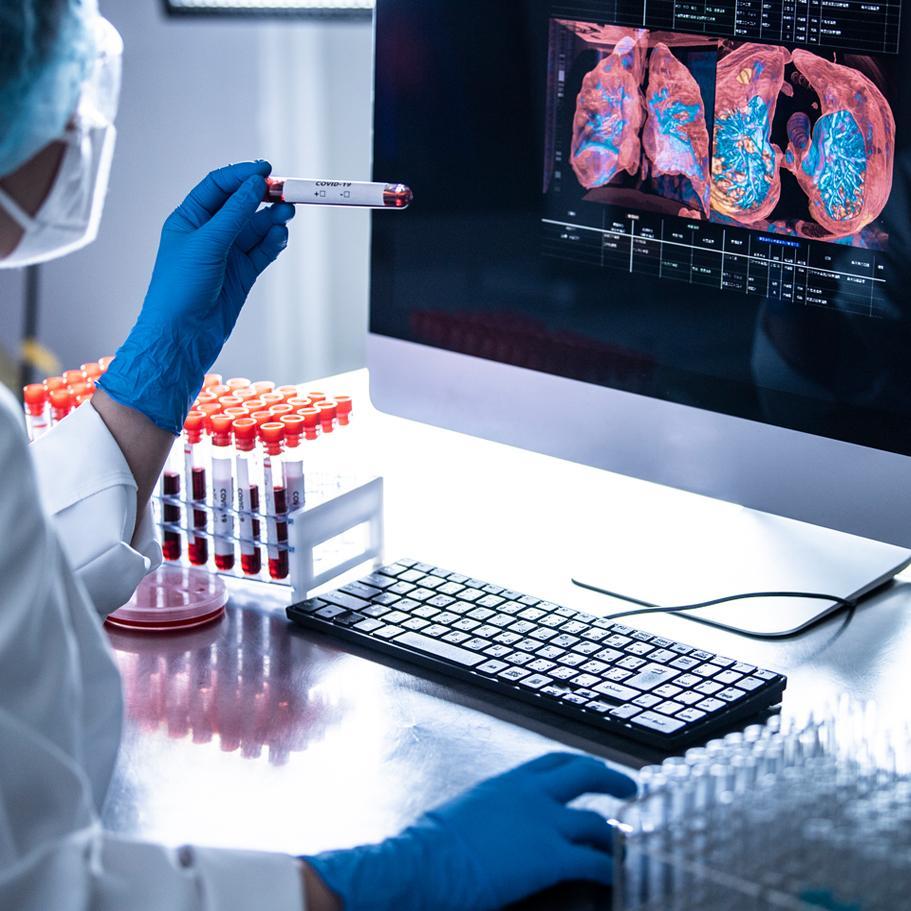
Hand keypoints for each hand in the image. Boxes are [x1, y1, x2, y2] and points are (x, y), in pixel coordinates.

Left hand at [97, 161, 293, 433]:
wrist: (183, 335)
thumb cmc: (180, 288)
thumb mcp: (208, 242)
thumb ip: (235, 212)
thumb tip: (255, 184)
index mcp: (188, 219)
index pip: (218, 187)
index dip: (241, 176)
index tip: (266, 170)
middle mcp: (207, 234)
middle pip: (241, 206)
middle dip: (263, 198)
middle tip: (287, 193)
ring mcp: (226, 256)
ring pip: (255, 230)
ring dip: (272, 220)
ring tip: (288, 215)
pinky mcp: (241, 275)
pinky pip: (261, 252)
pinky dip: (273, 243)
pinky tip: (280, 238)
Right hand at [306, 752, 636, 910]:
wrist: (427, 862)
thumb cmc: (434, 844)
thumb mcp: (467, 811)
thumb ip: (492, 811)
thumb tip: (497, 824)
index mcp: (507, 781)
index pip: (552, 762)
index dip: (577, 764)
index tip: (591, 767)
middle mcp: (530, 794)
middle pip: (583, 775)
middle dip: (610, 779)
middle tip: (629, 788)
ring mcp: (543, 823)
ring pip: (595, 820)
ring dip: (616, 832)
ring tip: (628, 841)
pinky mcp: (551, 857)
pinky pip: (593, 860)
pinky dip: (611, 867)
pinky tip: (618, 874)